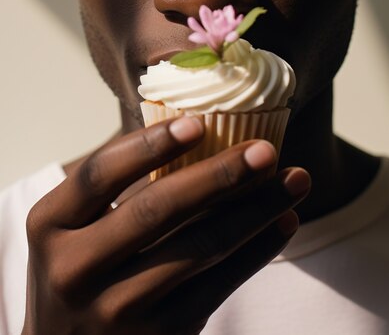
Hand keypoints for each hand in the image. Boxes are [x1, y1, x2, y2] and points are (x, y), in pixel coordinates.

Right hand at [22, 117, 309, 334]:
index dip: (150, 145)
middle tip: (266, 150)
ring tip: (295, 178)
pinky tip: (283, 221)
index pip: (100, 174)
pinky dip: (258, 250)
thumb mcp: (74, 229)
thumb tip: (200, 134)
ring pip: (200, 247)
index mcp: (50, 225)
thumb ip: (119, 189)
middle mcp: (75, 269)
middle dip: (219, 176)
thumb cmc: (80, 270)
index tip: (199, 121)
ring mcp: (117, 309)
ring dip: (256, 209)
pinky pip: (220, 285)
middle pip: (157, 210)